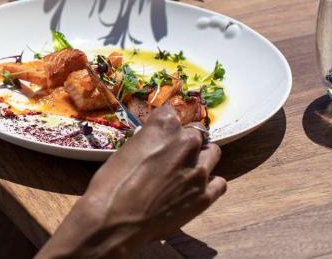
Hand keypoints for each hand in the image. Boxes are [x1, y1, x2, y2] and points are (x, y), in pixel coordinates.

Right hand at [39, 106, 226, 257]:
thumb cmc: (112, 183)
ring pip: (213, 153)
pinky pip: (220, 182)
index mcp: (164, 125)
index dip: (165, 125)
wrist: (117, 219)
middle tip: (171, 155)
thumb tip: (154, 145)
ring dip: (201, 157)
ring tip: (186, 169)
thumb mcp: (125, 150)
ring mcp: (200, 170)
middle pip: (195, 133)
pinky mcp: (205, 195)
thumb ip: (147, 142)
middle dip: (184, 141)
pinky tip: (196, 187)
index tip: (159, 134)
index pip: (172, 112)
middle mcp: (187, 142)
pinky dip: (210, 182)